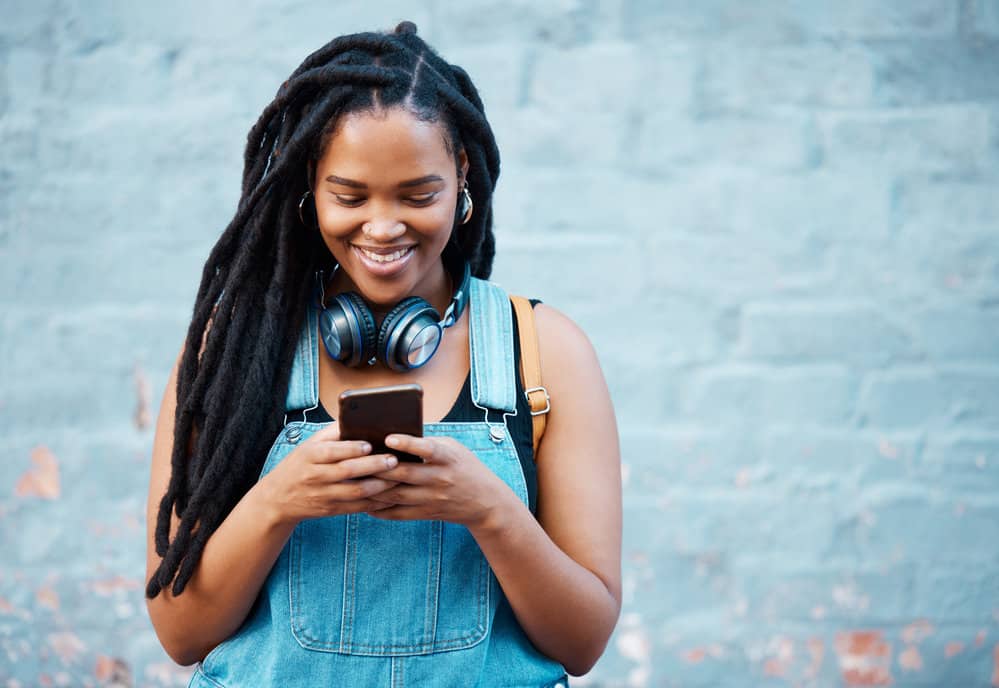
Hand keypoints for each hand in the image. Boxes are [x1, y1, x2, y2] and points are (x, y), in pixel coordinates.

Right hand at [259, 424, 399, 526]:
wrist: (278, 498)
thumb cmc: (300, 464)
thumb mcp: (309, 445)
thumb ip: (332, 433)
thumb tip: (358, 417)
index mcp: (310, 456)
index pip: (332, 451)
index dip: (351, 448)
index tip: (370, 444)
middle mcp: (315, 476)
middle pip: (347, 471)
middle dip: (373, 466)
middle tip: (394, 460)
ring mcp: (323, 495)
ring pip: (355, 492)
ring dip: (379, 485)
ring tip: (397, 477)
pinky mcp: (330, 510)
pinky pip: (356, 508)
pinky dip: (375, 503)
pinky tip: (390, 496)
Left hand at [364, 434, 511, 529]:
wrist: (484, 502)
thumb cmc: (464, 467)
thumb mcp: (453, 448)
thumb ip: (427, 442)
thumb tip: (395, 434)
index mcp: (447, 458)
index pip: (427, 449)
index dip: (408, 444)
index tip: (389, 438)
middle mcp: (439, 479)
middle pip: (404, 474)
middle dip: (378, 468)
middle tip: (354, 460)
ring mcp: (431, 498)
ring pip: (396, 494)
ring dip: (373, 488)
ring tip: (352, 480)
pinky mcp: (425, 513)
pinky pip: (398, 513)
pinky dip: (379, 509)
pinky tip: (363, 502)